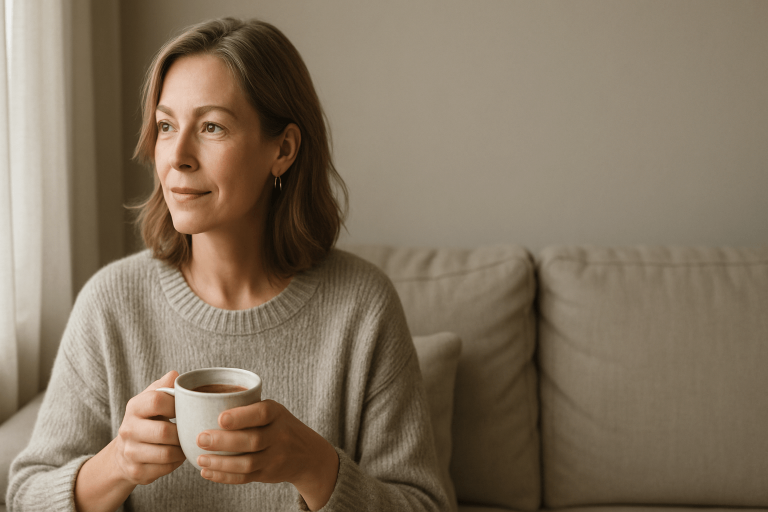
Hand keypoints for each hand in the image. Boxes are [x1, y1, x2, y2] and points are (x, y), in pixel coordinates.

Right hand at [113, 371, 185, 484]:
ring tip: (185, 443)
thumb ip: (164, 387)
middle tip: (191, 431)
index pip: (157, 401)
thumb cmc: (147, 420)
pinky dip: (176, 463)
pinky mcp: (136, 471)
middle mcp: (128, 429)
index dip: (177, 404)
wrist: (125, 452)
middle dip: (182, 433)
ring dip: (182, 449)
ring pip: (166, 453)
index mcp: (134, 407)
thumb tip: (175, 375)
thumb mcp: (151, 399)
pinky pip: (165, 468)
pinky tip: (177, 455)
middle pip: (164, 431)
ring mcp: (130, 452)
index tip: (186, 409)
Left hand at [195, 400, 338, 509]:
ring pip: (247, 463)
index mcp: (277, 413)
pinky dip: (224, 477)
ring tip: (201, 459)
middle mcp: (279, 435)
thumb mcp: (273, 411)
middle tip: (201, 439)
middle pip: (252, 440)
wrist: (308, 454)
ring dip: (221, 463)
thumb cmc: (279, 426)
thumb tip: (204, 404)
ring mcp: (275, 457)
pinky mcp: (268, 474)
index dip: (241, 417)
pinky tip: (207, 472)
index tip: (220, 418)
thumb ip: (247, 409)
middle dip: (224, 441)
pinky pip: (245, 478)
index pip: (261, 414)